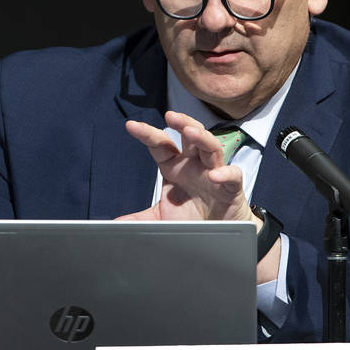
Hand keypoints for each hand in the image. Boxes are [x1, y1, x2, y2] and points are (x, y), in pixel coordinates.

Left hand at [116, 111, 257, 226]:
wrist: (219, 233)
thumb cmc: (192, 218)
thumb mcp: (162, 219)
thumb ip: (141, 219)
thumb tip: (117, 224)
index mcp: (175, 167)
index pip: (161, 144)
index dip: (147, 134)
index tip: (131, 125)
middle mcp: (194, 165)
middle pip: (190, 136)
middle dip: (181, 123)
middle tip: (170, 116)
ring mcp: (213, 173)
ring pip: (211, 147)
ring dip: (202, 137)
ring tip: (190, 132)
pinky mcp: (231, 188)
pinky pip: (232, 176)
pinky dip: (225, 173)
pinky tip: (215, 175)